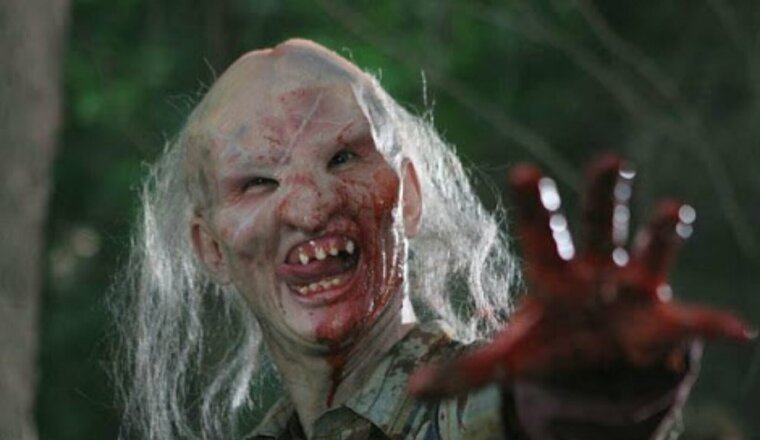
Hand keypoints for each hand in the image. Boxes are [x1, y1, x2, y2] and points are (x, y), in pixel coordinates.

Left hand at [409, 154, 755, 398]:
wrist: (592, 361)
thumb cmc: (548, 342)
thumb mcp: (509, 357)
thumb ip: (467, 370)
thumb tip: (413, 389)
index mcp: (550, 270)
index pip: (538, 230)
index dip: (534, 203)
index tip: (526, 170)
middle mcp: (594, 266)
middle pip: (598, 222)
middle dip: (605, 193)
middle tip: (610, 161)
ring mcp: (632, 287)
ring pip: (650, 251)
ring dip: (662, 232)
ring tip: (675, 210)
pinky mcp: (663, 319)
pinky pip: (693, 321)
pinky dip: (714, 325)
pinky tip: (741, 331)